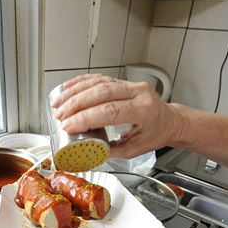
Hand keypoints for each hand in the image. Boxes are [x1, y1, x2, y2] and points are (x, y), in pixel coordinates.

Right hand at [51, 74, 183, 158]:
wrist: (169, 120)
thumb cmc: (155, 134)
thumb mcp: (135, 149)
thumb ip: (111, 150)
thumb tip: (86, 150)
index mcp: (144, 111)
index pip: (111, 111)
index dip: (86, 117)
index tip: (68, 125)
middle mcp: (138, 93)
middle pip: (102, 93)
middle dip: (76, 104)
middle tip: (59, 115)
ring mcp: (130, 84)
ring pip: (98, 82)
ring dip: (75, 92)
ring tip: (58, 103)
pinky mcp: (122, 81)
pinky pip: (99, 77)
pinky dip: (81, 82)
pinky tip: (67, 89)